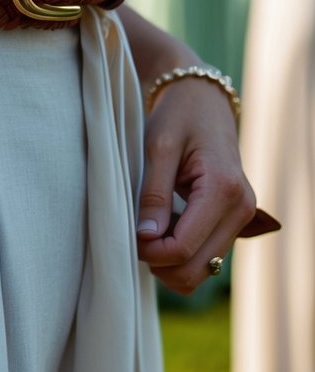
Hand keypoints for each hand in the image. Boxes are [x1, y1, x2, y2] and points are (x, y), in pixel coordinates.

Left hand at [135, 76, 255, 293]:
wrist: (203, 102)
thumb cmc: (179, 117)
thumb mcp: (158, 148)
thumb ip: (153, 194)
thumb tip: (145, 238)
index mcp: (223, 189)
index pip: (184, 247)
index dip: (150, 252)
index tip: (127, 234)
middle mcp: (241, 209)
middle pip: (196, 269)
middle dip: (160, 262)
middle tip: (135, 235)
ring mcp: (242, 218)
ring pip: (203, 269)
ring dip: (171, 261)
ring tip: (151, 228)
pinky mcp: (234, 221)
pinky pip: (207, 255)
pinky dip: (183, 252)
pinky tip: (166, 226)